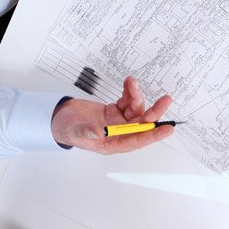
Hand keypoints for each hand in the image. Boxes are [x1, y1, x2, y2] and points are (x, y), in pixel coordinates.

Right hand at [51, 75, 173, 152]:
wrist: (60, 119)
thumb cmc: (68, 130)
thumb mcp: (76, 132)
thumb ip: (88, 132)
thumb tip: (100, 131)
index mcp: (113, 144)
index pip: (138, 140)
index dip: (154, 135)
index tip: (168, 129)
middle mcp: (119, 133)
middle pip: (142, 123)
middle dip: (154, 111)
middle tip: (165, 100)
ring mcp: (118, 121)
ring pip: (136, 109)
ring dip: (136, 96)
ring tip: (131, 83)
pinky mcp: (115, 111)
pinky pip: (127, 101)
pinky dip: (129, 92)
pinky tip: (128, 83)